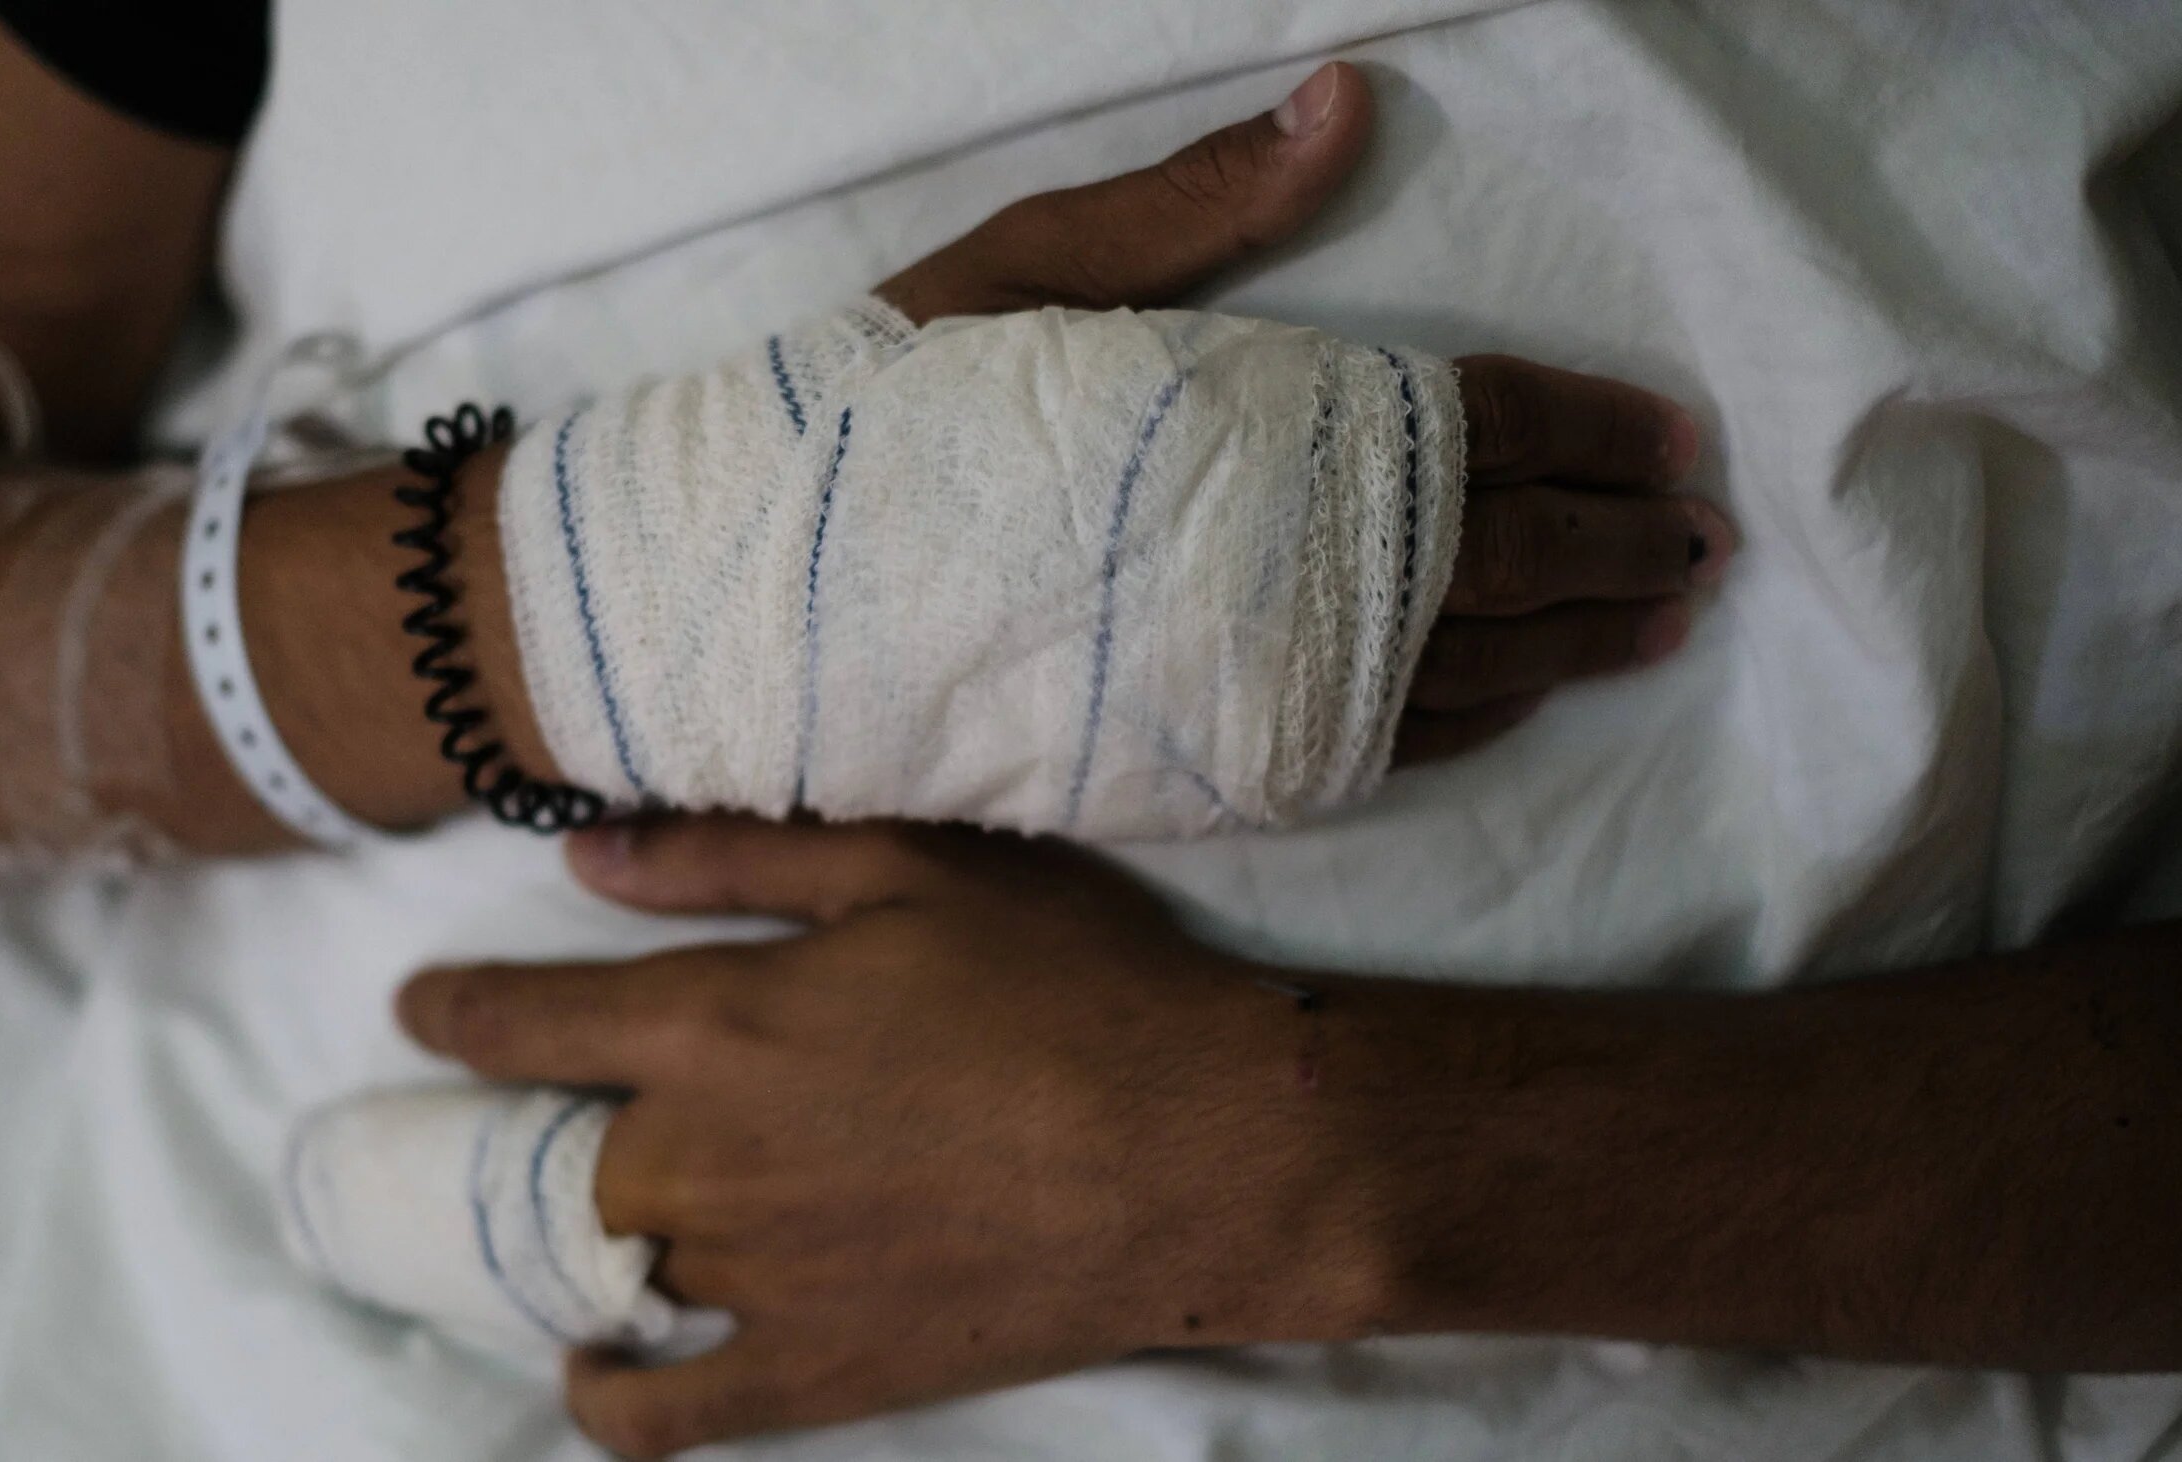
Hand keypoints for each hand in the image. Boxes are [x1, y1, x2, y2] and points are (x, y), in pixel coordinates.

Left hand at [398, 817, 1380, 1457]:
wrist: (1202, 1148)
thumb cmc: (1068, 984)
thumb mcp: (908, 868)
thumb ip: (733, 859)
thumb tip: (582, 858)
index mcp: (716, 1024)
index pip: (527, 1022)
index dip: (454, 1013)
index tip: (417, 1012)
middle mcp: (704, 1156)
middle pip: (557, 1154)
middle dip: (522, 1135)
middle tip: (536, 1121)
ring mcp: (755, 1275)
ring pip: (614, 1263)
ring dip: (586, 1240)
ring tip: (594, 1219)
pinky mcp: (817, 1368)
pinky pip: (669, 1409)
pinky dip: (609, 1397)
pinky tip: (595, 1370)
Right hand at [877, 61, 1736, 766]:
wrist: (769, 603)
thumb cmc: (884, 422)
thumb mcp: (1022, 271)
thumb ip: (1192, 206)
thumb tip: (1345, 104)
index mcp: (1262, 432)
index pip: (1474, 429)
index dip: (1587, 433)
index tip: (1672, 441)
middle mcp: (1284, 570)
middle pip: (1505, 558)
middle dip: (1619, 544)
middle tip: (1707, 543)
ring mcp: (1255, 681)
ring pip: (1467, 669)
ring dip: (1579, 641)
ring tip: (1662, 621)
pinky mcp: (1211, 759)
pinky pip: (1379, 749)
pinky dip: (1470, 721)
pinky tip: (1521, 701)